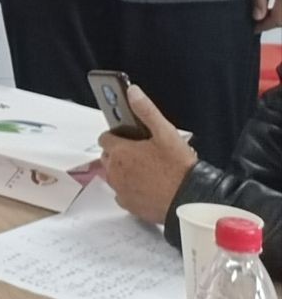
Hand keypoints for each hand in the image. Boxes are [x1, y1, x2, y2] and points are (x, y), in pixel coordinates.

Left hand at [97, 85, 198, 224]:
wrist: (192, 200)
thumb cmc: (179, 168)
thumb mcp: (165, 132)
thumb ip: (146, 110)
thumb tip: (132, 92)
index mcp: (120, 152)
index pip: (106, 138)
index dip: (119, 136)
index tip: (131, 138)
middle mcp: (114, 171)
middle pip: (109, 157)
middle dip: (121, 154)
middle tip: (143, 155)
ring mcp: (120, 190)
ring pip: (114, 176)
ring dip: (125, 172)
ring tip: (148, 171)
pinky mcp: (128, 206)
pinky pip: (122, 194)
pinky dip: (131, 190)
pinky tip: (148, 187)